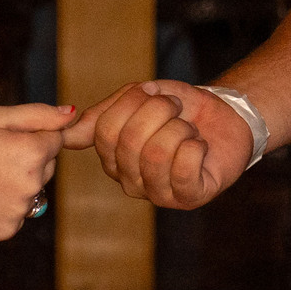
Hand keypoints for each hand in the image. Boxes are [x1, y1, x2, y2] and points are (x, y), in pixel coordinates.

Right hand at [0, 104, 70, 240]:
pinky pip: (17, 214)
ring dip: (16, 185)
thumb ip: (38, 116)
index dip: (29, 137)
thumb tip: (71, 114)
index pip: (55, 141)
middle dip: (27, 161)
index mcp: (32, 152)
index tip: (2, 140)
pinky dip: (3, 206)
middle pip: (46, 168)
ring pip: (32, 193)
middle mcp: (32, 185)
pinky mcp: (7, 230)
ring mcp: (20, 211)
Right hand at [66, 80, 253, 210]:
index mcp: (112, 157)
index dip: (133, 101)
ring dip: (180, 128)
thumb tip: (65, 135)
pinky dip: (195, 146)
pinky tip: (200, 146)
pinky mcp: (188, 198)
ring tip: (188, 128)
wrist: (225, 116)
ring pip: (157, 154)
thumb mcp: (139, 98)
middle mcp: (129, 181)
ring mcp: (157, 193)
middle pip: (130, 141)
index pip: (105, 129)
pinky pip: (183, 170)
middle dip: (160, 111)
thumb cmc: (180, 108)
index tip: (153, 91)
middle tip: (175, 108)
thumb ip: (103, 114)